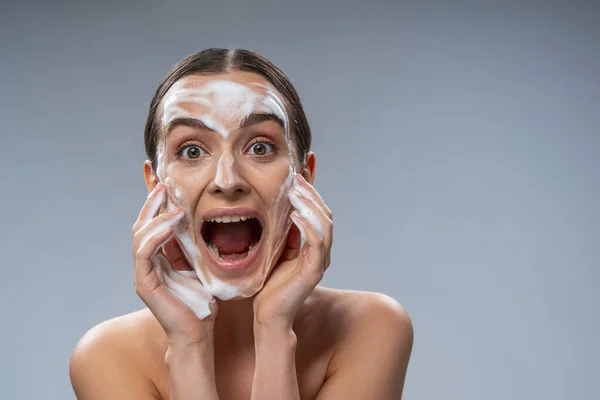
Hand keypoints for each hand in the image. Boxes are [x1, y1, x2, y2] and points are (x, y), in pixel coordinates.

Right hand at [132, 182, 216, 347]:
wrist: (198, 332)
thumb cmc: (202, 303)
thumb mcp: (200, 267)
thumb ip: (193, 247)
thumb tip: (199, 222)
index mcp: (159, 259)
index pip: (152, 226)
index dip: (157, 206)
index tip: (168, 187)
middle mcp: (147, 265)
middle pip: (141, 226)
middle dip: (152, 204)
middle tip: (164, 186)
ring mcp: (143, 274)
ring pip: (140, 236)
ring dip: (157, 218)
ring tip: (175, 207)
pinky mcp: (144, 283)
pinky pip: (144, 253)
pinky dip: (156, 236)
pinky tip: (170, 226)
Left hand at [253, 174, 332, 328]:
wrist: (268, 314)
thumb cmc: (269, 284)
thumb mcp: (276, 251)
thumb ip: (285, 233)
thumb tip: (285, 208)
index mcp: (314, 247)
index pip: (319, 213)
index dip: (311, 193)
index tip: (296, 176)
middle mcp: (321, 253)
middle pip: (326, 215)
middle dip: (312, 194)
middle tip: (296, 179)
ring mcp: (320, 262)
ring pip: (325, 226)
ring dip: (311, 206)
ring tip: (295, 193)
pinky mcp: (313, 272)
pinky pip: (316, 243)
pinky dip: (307, 226)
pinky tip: (294, 215)